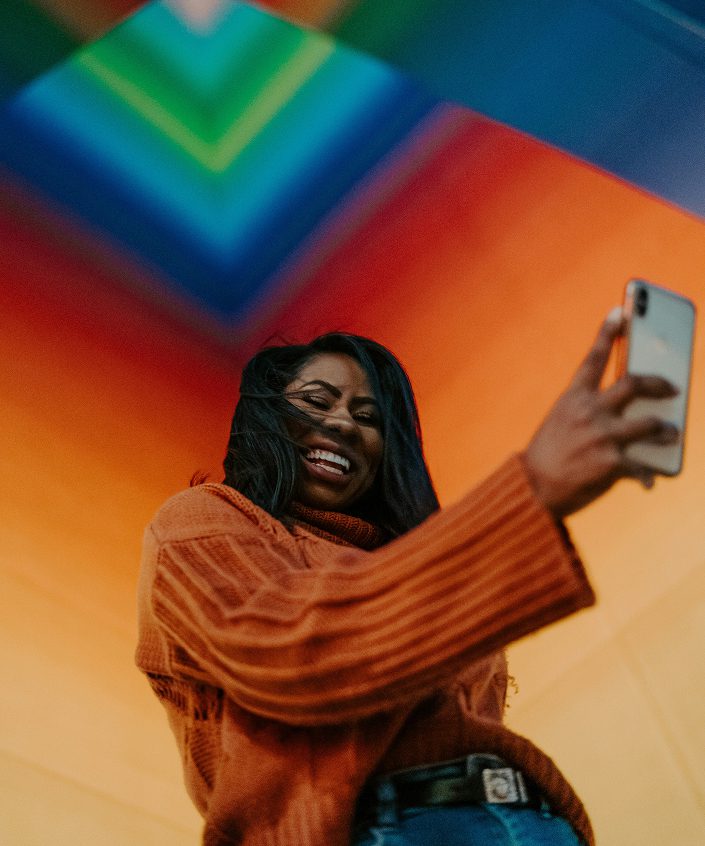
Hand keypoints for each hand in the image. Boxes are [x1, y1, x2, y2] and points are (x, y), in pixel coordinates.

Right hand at [521, 311, 678, 519]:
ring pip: (649, 424)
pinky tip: (648, 482)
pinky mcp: (612, 462)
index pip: (593, 358)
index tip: (620, 312)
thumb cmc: (547, 457)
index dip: (607, 333)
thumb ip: (586, 413)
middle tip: (672, 387)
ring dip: (665, 430)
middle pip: (633, 384)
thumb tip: (623, 415)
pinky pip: (641, 465)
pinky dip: (646, 475)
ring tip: (671, 432)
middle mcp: (589, 411)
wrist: (533, 488)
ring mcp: (603, 436)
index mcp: (573, 398)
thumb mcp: (560, 424)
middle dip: (658, 383)